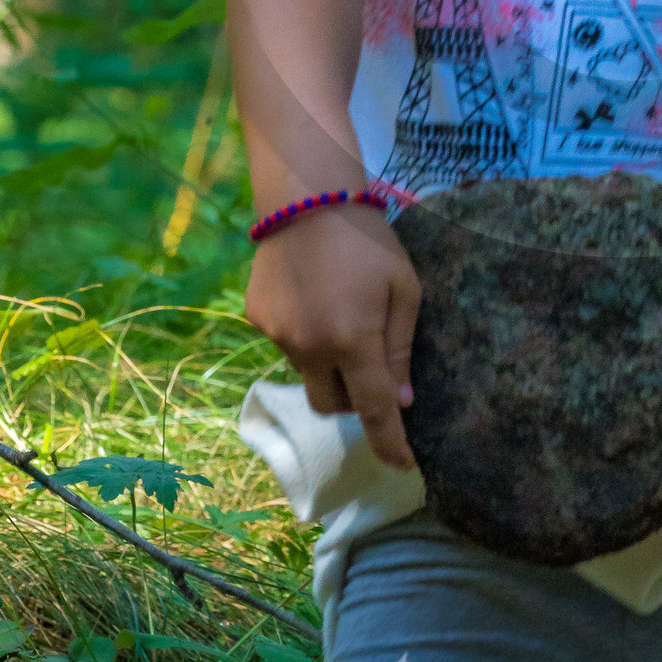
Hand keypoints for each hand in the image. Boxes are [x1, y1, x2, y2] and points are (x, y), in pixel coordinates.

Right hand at [244, 206, 420, 469]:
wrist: (307, 194)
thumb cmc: (369, 239)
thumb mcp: (404, 289)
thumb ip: (400, 349)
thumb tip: (399, 401)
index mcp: (353, 341)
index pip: (373, 411)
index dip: (389, 444)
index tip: (402, 466)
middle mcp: (310, 347)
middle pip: (331, 405)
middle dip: (353, 399)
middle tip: (370, 364)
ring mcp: (277, 334)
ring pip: (308, 374)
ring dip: (328, 363)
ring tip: (340, 312)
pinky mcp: (257, 318)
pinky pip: (286, 344)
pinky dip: (304, 335)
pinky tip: (313, 295)